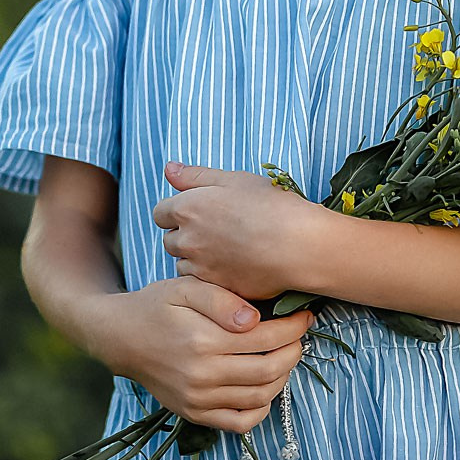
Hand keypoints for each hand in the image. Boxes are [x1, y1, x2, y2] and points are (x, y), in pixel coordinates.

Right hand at [95, 275, 311, 434]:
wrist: (120, 337)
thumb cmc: (155, 306)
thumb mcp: (185, 287)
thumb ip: (221, 299)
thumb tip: (254, 319)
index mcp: (203, 340)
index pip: (265, 337)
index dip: (292, 326)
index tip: (303, 315)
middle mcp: (202, 374)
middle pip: (269, 369)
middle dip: (293, 350)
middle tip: (299, 335)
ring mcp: (198, 398)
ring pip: (259, 396)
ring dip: (282, 376)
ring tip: (284, 355)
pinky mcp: (194, 412)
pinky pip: (239, 422)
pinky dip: (261, 409)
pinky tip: (265, 387)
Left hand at [152, 161, 319, 301]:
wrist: (299, 245)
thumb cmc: (270, 206)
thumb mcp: (233, 179)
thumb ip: (195, 176)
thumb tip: (169, 169)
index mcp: (187, 209)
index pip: (160, 213)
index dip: (176, 211)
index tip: (195, 212)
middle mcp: (188, 241)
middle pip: (170, 240)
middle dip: (185, 236)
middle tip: (214, 231)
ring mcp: (201, 269)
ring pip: (184, 265)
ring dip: (196, 259)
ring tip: (226, 251)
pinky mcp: (218, 290)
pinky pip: (204, 285)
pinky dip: (213, 278)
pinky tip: (235, 268)